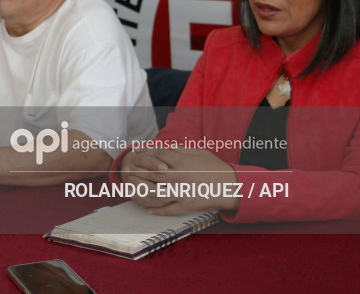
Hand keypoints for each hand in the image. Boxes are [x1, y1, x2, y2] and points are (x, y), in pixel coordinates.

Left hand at [123, 147, 238, 214]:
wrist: (231, 187)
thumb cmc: (216, 167)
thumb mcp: (200, 153)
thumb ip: (182, 150)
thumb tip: (167, 148)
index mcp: (183, 162)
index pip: (158, 156)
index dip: (146, 153)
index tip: (137, 153)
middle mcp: (179, 177)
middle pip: (152, 173)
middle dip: (138, 171)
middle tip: (128, 169)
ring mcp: (182, 192)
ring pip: (156, 193)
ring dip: (141, 192)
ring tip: (132, 190)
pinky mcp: (186, 205)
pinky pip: (168, 209)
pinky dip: (157, 211)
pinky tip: (148, 210)